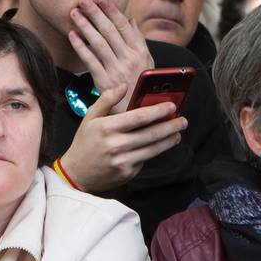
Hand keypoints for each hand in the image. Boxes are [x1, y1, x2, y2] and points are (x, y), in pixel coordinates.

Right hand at [60, 84, 185, 191]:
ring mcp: (123, 161)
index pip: (139, 117)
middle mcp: (116, 145)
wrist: (76, 174)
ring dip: (169, 140)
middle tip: (183, 120)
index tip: (171, 106)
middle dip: (171, 126)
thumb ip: (106, 99)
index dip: (158, 111)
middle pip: (151, 134)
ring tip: (178, 133)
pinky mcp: (128, 173)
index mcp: (107, 128)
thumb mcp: (90, 117)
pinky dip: (155, 151)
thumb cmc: (84, 143)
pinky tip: (162, 144)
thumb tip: (123, 86)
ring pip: (153, 149)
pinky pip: (146, 159)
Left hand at [68, 0, 152, 112]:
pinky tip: (72, 36)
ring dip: (85, 26)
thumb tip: (131, 20)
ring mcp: (116, 70)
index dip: (112, 11)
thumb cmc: (144, 87)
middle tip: (83, 0)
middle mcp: (129, 59)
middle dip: (95, 14)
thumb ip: (139, 40)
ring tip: (75, 13)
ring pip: (98, 43)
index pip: (124, 26)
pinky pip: (90, 61)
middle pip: (109, 31)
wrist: (141, 113)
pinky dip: (81, 47)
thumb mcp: (148, 62)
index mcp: (140, 52)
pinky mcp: (104, 81)